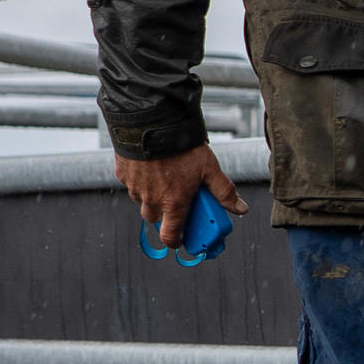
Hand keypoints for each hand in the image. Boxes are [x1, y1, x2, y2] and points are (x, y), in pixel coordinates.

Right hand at [113, 142, 242, 235]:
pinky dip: (139, 179)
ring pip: (142, 200)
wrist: (151, 122)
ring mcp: (134, 187)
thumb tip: (240, 209)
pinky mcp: (122, 174)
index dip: (176, 241)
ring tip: (165, 176)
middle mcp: (151, 199)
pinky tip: (150, 165)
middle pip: (154, 219)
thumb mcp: (210, 169)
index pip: (170, 236)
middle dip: (165, 213)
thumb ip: (224, 192)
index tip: (181, 238)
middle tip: (175, 197)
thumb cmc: (182, 146)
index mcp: (173, 203)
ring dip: (151, 195)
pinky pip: (131, 183)